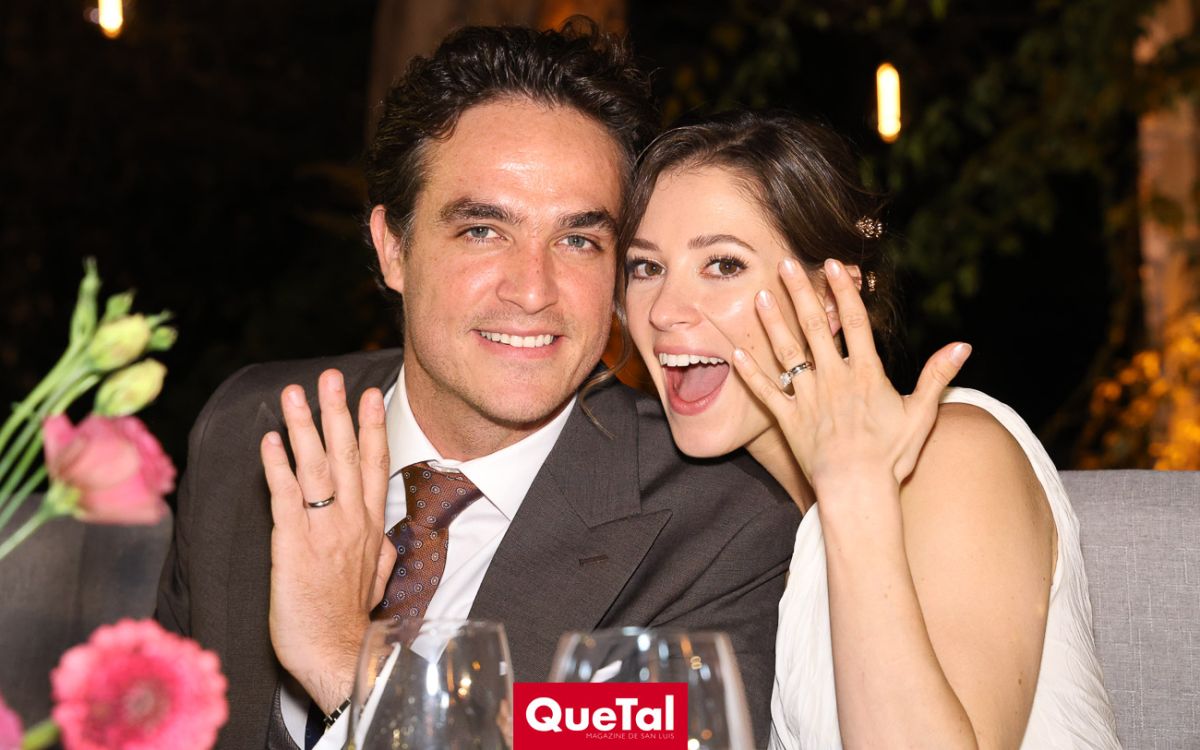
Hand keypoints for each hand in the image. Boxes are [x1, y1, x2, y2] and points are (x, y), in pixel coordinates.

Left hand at [260, 369, 395, 711]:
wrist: (337, 655)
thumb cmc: (351, 621)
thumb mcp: (377, 581)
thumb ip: (380, 552)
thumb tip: (384, 535)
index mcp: (370, 526)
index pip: (373, 466)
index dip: (371, 428)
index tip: (371, 395)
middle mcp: (350, 521)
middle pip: (345, 456)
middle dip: (338, 413)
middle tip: (331, 377)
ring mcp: (322, 531)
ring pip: (315, 469)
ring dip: (304, 428)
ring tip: (295, 394)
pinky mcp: (292, 546)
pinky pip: (284, 499)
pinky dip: (276, 468)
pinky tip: (268, 443)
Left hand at [730, 258, 970, 491]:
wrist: (858, 489)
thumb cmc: (892, 456)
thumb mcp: (921, 414)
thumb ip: (937, 377)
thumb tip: (963, 346)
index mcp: (865, 374)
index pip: (854, 322)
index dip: (844, 291)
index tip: (833, 264)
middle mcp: (834, 379)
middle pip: (815, 327)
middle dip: (801, 293)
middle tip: (786, 263)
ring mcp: (809, 398)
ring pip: (787, 353)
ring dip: (773, 323)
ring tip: (760, 296)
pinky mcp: (789, 419)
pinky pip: (767, 393)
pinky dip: (751, 374)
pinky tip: (736, 354)